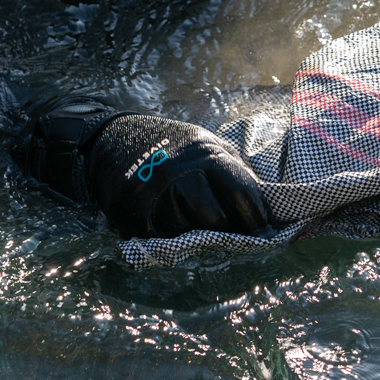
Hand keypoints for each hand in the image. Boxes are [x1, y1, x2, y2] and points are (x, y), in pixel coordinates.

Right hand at [12, 98, 267, 237]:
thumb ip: (233, 170)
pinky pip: (157, 238)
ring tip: (198, 233)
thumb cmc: (172, 146)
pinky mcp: (131, 210)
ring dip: (195, 237)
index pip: (241, 193)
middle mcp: (180, 173)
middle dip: (227, 231)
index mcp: (206, 155)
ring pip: (186, 232)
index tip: (265, 233)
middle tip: (232, 239)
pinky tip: (172, 234)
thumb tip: (266, 203)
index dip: (256, 218)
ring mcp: (153, 192)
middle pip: (215, 218)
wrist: (113, 138)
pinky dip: (166, 241)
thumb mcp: (206, 145)